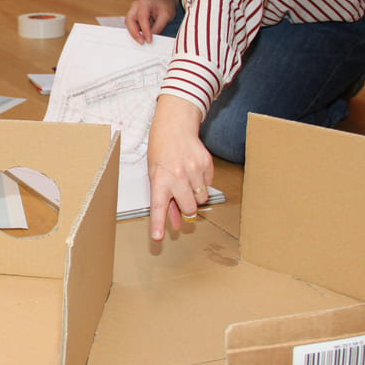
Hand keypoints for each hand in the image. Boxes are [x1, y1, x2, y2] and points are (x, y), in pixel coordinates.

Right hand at [125, 0, 178, 43]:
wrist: (164, 2)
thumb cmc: (165, 7)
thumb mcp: (166, 16)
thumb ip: (158, 27)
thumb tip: (150, 38)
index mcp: (145, 2)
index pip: (142, 17)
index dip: (145, 30)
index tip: (149, 40)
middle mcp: (136, 5)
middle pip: (130, 20)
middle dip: (135, 33)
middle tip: (142, 42)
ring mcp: (132, 10)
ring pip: (128, 23)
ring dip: (133, 33)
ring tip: (142, 40)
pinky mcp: (132, 15)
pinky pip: (130, 24)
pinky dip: (134, 31)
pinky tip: (140, 37)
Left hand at [146, 95, 211, 240]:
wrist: (175, 127)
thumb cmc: (161, 151)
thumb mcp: (155, 175)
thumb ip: (165, 200)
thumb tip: (174, 223)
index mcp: (160, 179)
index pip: (158, 206)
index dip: (158, 223)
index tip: (158, 237)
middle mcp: (177, 176)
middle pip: (190, 208)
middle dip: (188, 209)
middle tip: (182, 199)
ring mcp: (193, 170)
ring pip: (202, 198)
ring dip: (195, 195)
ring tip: (186, 180)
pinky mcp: (206, 165)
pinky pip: (209, 185)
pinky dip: (202, 183)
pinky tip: (193, 170)